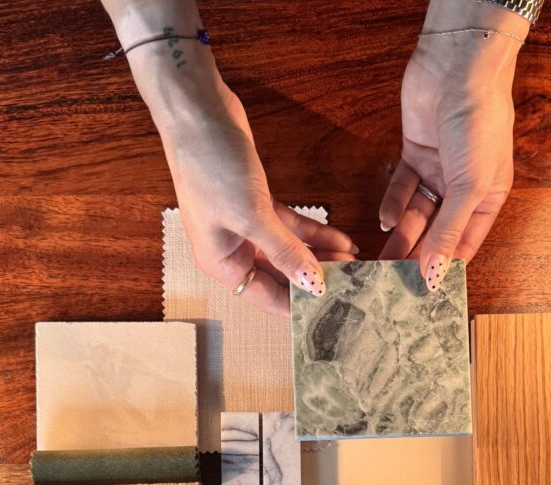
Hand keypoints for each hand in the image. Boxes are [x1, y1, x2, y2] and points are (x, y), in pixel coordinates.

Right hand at [163, 77, 357, 315]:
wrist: (196, 109)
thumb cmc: (211, 167)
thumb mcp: (251, 216)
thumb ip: (286, 253)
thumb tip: (312, 286)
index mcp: (222, 264)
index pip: (267, 297)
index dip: (299, 304)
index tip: (334, 308)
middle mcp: (233, 250)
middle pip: (282, 276)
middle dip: (316, 279)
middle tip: (353, 283)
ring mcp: (245, 226)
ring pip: (290, 251)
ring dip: (321, 256)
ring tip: (354, 262)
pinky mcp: (258, 202)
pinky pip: (291, 227)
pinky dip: (315, 232)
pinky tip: (343, 238)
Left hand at [380, 10, 525, 289]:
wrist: (459, 67)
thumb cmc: (480, 123)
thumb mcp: (469, 186)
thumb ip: (449, 232)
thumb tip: (436, 276)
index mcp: (487, 200)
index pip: (464, 246)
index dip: (444, 269)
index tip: (423, 293)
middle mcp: (463, 190)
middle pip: (435, 234)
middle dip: (415, 256)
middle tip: (392, 281)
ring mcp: (438, 173)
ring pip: (415, 215)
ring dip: (400, 236)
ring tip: (381, 259)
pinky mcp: (415, 156)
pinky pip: (402, 189)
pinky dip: (393, 203)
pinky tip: (385, 219)